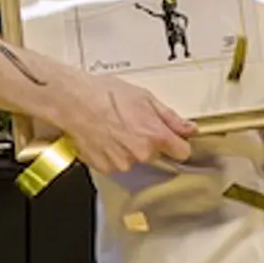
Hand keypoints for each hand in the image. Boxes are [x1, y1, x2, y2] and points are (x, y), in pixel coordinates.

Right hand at [50, 73, 196, 174]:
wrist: (74, 101)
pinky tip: (105, 137)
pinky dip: (112, 153)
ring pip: (134, 160)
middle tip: (133, 124)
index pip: (182, 152)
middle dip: (148, 142)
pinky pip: (116, 164)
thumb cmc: (105, 94)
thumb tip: (189, 128)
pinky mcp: (105, 168)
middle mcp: (140, 153)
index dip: (178, 144)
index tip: (173, 139)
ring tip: (115, 128)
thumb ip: (170, 117)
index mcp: (155, 135)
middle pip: (155, 155)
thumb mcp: (145, 97)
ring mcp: (122, 163)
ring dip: (128, 148)